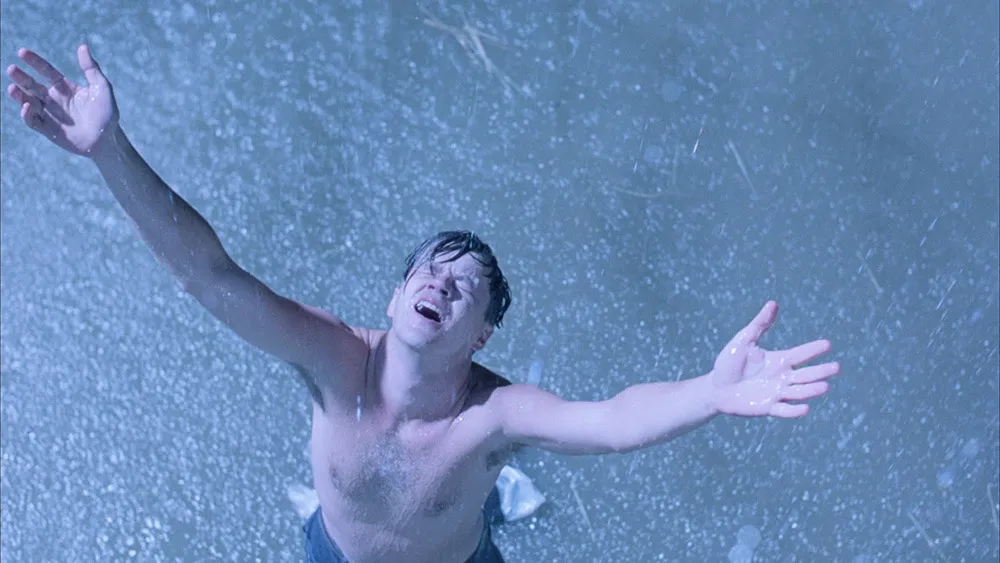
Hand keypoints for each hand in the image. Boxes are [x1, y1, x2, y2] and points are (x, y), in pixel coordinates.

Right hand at [6, 44, 118, 156]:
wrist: (108, 140)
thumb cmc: (107, 114)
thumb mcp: (102, 88)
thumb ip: (91, 69)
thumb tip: (82, 46)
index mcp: (65, 88)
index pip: (46, 71)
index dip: (34, 62)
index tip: (22, 52)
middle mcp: (54, 99)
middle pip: (33, 85)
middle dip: (21, 77)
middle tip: (12, 69)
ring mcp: (50, 114)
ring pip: (29, 102)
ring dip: (19, 95)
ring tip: (12, 88)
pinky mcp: (48, 130)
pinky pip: (33, 121)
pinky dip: (27, 114)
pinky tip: (27, 106)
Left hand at [710, 301, 838, 417]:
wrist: (716, 387)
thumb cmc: (729, 361)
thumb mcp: (744, 340)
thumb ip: (759, 324)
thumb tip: (773, 303)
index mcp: (779, 360)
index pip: (800, 354)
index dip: (813, 350)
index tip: (827, 344)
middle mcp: (783, 377)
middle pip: (806, 375)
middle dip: (821, 371)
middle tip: (836, 367)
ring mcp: (777, 393)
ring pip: (799, 392)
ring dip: (812, 390)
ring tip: (825, 386)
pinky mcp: (768, 407)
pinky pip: (784, 410)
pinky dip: (794, 411)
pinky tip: (805, 408)